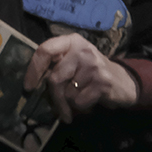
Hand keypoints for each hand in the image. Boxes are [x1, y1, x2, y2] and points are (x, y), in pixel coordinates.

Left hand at [22, 34, 138, 123]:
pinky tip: (91, 100)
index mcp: (71, 41)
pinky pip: (79, 101)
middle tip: (59, 110)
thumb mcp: (73, 62)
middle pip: (55, 78)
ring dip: (71, 102)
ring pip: (67, 93)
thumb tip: (31, 85)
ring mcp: (93, 65)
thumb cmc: (91, 73)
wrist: (123, 81)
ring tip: (82, 97)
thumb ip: (55, 66)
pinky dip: (82, 107)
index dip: (33, 70)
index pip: (45, 50)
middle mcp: (82, 49)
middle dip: (55, 98)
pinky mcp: (102, 82)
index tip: (28, 87)